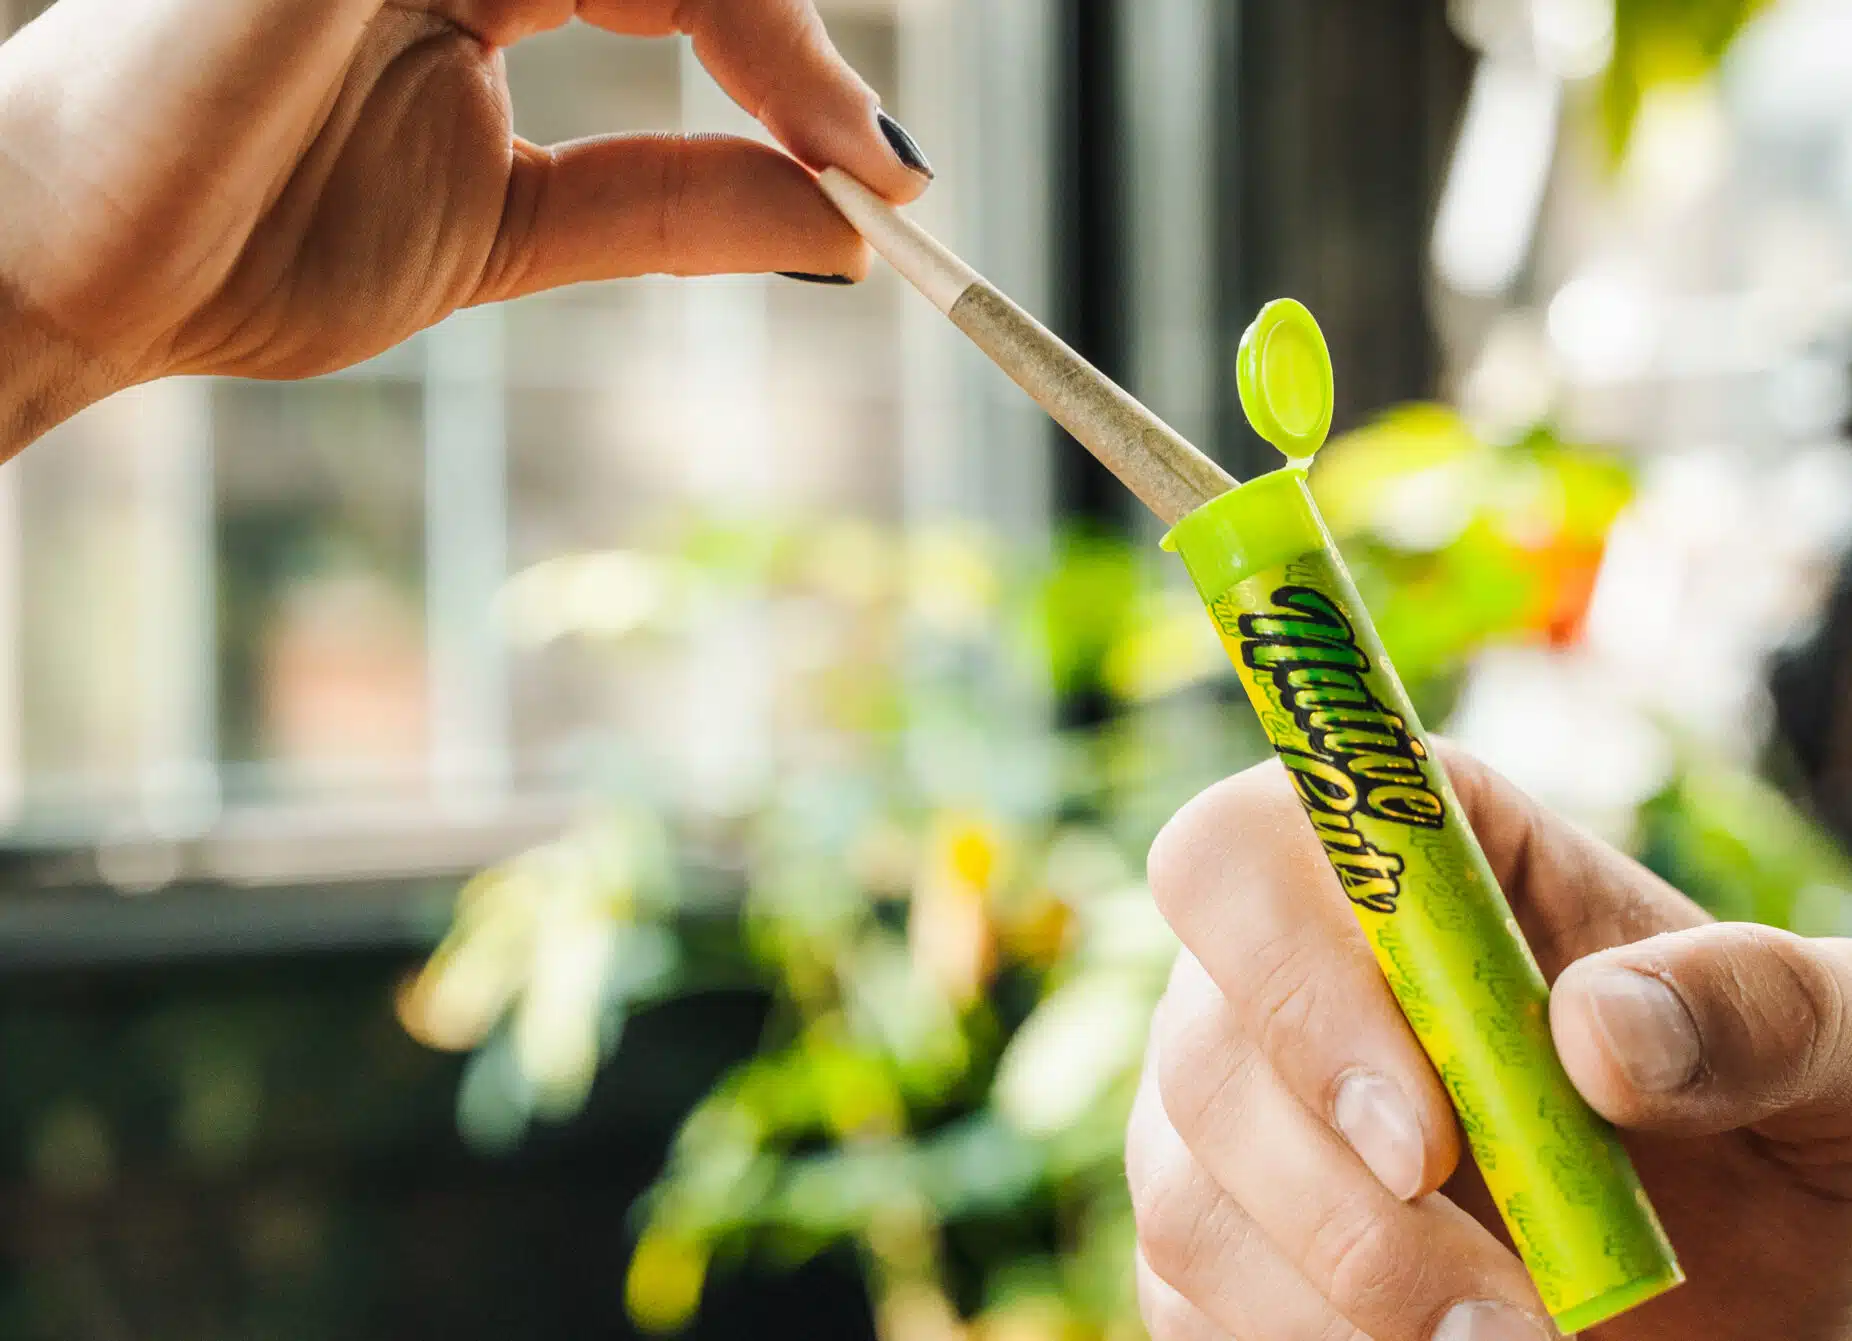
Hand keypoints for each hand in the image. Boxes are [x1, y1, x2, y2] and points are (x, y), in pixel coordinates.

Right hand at [0, 0, 930, 450]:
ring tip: (829, 132)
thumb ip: (667, 204)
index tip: (884, 171)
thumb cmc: (250, 243)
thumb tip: (842, 219)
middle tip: (872, 156)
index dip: (787, 53)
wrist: (90, 276)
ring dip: (758, 13)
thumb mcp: (507, 231)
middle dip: (790, 29)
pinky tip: (730, 55)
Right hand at [1128, 751, 1851, 1339]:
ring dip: (1345, 1305)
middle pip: (1202, 1052)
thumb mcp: (1851, 1048)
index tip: (1420, 1133)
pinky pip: (1189, 1307)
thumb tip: (1599, 1029)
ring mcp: (1230, 1112)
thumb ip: (1764, 1004)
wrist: (1743, 1291)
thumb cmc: (1777, 1126)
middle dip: (1345, 1209)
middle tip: (1518, 1317)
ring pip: (1186, 1201)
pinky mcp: (1215, 1242)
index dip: (1291, 973)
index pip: (1242, 848)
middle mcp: (1284, 966)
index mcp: (1411, 855)